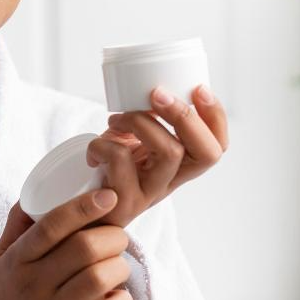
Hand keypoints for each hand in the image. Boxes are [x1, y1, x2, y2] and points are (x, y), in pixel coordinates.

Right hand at [0, 189, 132, 299]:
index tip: (109, 197)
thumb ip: (17, 226)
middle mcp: (31, 286)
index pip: (52, 226)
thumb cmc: (10, 299)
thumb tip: (35, 192)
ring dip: (120, 267)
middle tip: (118, 240)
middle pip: (84, 249)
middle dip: (114, 237)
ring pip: (99, 278)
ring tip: (119, 267)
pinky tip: (118, 297)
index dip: (83, 207)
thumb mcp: (2, 260)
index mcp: (18, 260)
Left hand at [87, 84, 229, 228]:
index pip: (216, 148)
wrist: (83, 213)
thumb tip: (152, 87)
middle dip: (186, 116)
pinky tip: (95, 148)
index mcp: (179, 166)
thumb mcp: (136, 146)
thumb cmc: (109, 170)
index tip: (199, 89)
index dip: (216, 118)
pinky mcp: (125, 202)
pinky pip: (122, 161)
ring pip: (170, 152)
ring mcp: (151, 194)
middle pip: (205, 153)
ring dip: (140, 121)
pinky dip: (103, 144)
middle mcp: (171, 182)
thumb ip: (149, 124)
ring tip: (116, 120)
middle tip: (157, 94)